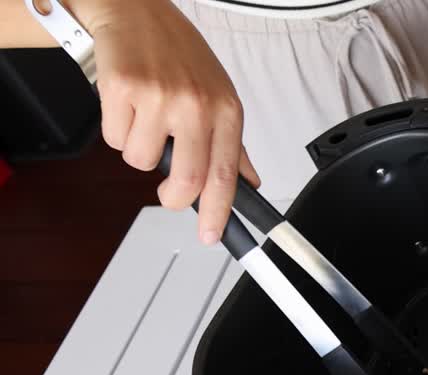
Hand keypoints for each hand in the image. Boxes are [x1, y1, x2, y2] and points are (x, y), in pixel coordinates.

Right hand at [78, 0, 258, 244]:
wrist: (137, 12)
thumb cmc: (178, 54)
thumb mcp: (218, 95)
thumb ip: (233, 144)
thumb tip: (248, 182)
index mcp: (226, 110)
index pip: (226, 175)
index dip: (219, 212)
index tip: (213, 235)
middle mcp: (196, 105)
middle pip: (186, 180)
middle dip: (173, 197)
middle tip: (168, 194)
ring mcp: (159, 98)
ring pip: (140, 161)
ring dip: (138, 149)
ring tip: (145, 117)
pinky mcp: (122, 91)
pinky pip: (114, 138)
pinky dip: (116, 128)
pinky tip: (127, 103)